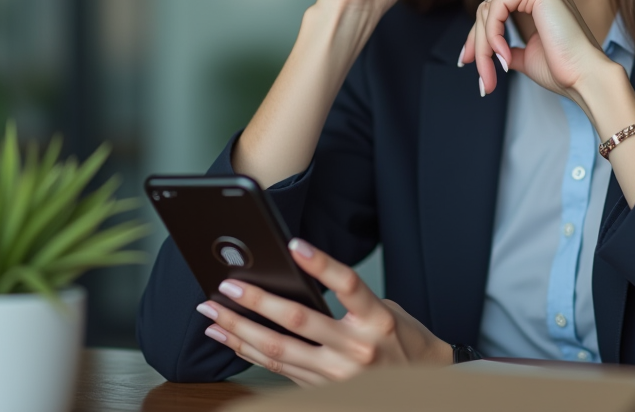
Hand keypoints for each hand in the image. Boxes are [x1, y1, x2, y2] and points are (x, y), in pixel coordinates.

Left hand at [194, 238, 450, 385]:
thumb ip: (348, 299)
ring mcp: (338, 373)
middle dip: (258, 302)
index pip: (347, 284)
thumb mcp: (384, 310)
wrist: (421, 383)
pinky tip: (230, 338)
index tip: (294, 245)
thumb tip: (294, 280)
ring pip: (278, 349)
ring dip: (240, 329)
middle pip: (299, 321)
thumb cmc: (401, 340)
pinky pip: (277, 368)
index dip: (321, 264)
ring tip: (213, 313)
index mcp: (377, 320)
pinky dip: (248, 352)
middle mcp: (357, 348)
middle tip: (229, 286)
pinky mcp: (322, 389)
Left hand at [458, 0, 615, 106]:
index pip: (494, 8)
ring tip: (491, 74)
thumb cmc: (562, 69)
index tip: (467, 61)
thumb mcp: (525, 54)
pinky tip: (505, 57)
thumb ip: (506, 45)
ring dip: (483, 46)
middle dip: (478, 45)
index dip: (476, 37)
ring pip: (488, 10)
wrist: (585, 77)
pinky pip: (496, 8)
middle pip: (487, 9)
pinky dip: (493, 36)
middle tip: (482, 78)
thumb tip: (485, 49)